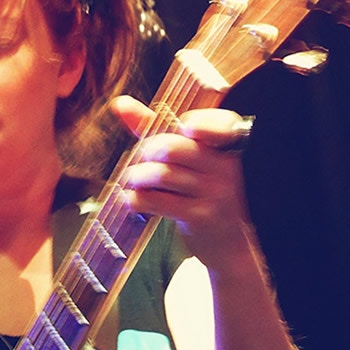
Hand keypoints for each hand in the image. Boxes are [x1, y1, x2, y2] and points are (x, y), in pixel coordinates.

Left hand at [110, 95, 257, 272]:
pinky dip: (137, 198)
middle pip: (175, 148)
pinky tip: (132, 199)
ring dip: (137, 176)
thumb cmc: (202, 192)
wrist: (227, 244)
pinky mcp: (200, 217)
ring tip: (132, 179)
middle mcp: (226, 168)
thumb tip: (120, 104)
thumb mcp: (188, 159)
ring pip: (162, 174)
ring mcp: (215, 194)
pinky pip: (158, 201)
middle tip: (140, 159)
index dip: (203, 124)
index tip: (186, 128)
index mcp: (228, 147)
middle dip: (147, 151)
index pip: (221, 126)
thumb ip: (155, 128)